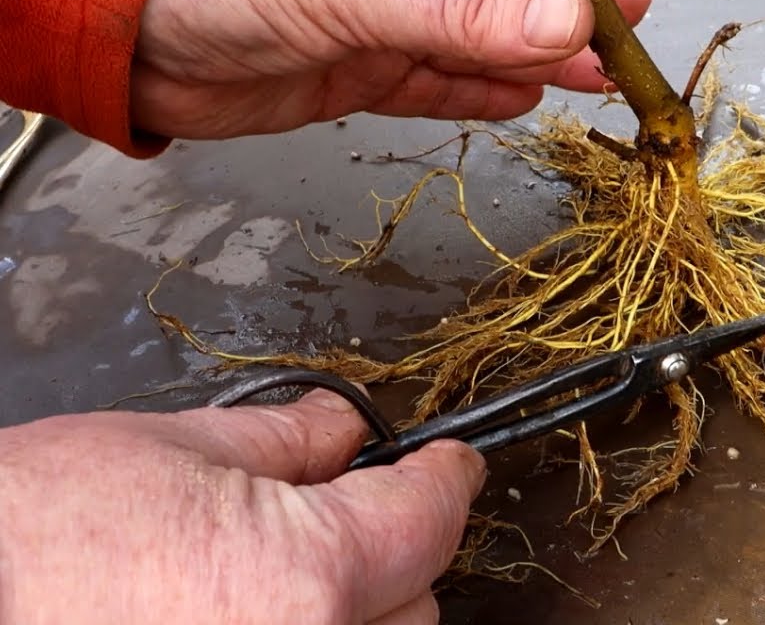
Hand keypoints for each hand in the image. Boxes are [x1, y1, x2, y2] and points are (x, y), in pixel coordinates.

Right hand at [0, 389, 486, 623]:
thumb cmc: (28, 533)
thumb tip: (343, 431)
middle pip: (416, 603)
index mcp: (306, 576)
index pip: (429, 520)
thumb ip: (287, 441)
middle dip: (395, 549)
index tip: (448, 464)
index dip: (445, 479)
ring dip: (356, 608)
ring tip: (279, 569)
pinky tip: (249, 608)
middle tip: (343, 510)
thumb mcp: (171, 450)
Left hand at [131, 0, 649, 138]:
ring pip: (481, 36)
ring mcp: (381, 16)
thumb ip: (466, 13)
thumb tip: (570, 24)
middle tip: (626, 19)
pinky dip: (480, 93)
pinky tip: (524, 98)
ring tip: (596, 69)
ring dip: (539, 54)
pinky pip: (437, 82)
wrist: (125, 37)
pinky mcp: (358, 70)